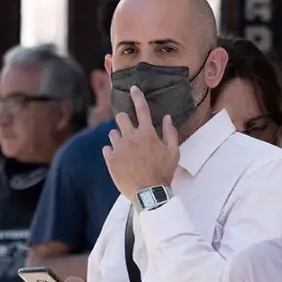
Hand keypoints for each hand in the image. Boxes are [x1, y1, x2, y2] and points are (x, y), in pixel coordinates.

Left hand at [103, 86, 179, 201]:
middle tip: (128, 129)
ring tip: (126, 150)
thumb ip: (170, 133)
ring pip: (112, 133)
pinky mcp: (110, 160)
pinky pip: (107, 149)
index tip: (133, 89)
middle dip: (124, 120)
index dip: (137, 96)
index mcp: (147, 133)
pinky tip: (119, 159)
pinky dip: (112, 151)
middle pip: (121, 117)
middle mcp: (131, 137)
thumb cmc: (163, 173)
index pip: (141, 108)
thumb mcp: (173, 153)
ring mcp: (119, 148)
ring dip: (118, 138)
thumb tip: (167, 118)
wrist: (149, 193)